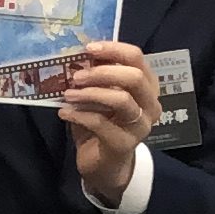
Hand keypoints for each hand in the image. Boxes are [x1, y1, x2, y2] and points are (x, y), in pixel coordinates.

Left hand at [53, 38, 160, 200]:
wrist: (103, 164)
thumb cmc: (101, 123)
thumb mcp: (99, 96)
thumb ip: (95, 77)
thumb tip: (76, 55)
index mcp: (147, 86)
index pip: (137, 58)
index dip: (113, 49)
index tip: (88, 49)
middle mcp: (150, 104)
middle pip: (134, 77)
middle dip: (102, 72)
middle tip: (76, 76)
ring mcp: (140, 126)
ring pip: (121, 99)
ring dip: (90, 93)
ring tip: (68, 95)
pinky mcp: (124, 144)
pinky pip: (101, 123)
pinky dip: (79, 115)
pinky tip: (64, 113)